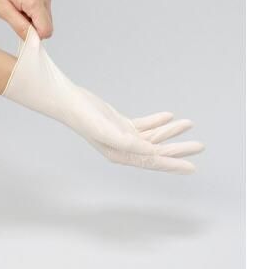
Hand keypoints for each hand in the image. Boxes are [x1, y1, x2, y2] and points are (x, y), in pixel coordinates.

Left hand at [0, 0, 53, 38]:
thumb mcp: (2, 12)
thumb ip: (21, 28)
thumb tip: (35, 42)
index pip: (46, 30)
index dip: (33, 35)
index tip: (19, 29)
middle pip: (47, 24)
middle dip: (32, 25)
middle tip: (15, 14)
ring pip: (46, 18)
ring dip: (32, 18)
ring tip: (17, 7)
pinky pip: (44, 10)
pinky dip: (33, 11)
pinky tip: (21, 3)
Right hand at [3, 26, 204, 173]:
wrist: (68, 101)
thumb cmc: (84, 117)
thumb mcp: (107, 131)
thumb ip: (129, 143)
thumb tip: (151, 153)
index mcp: (121, 154)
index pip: (153, 162)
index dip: (173, 164)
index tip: (192, 166)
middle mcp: (123, 148)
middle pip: (157, 151)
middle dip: (178, 148)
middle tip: (200, 146)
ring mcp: (122, 136)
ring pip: (152, 137)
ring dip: (170, 131)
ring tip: (188, 124)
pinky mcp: (120, 123)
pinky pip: (144, 125)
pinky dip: (157, 122)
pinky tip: (168, 117)